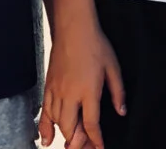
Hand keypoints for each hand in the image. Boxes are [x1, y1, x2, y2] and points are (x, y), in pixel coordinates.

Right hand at [38, 22, 125, 148]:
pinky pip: (44, 112)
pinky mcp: (48, 86)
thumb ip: (118, 92)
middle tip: (86, 148)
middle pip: (70, 128)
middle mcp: (70, 94)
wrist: (73, 29)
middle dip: (78, 143)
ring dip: (64, 136)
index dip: (96, 139)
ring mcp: (56, 91)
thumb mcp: (113, 67)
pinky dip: (45, 128)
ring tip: (72, 145)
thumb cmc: (95, 45)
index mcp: (88, 90)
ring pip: (57, 122)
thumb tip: (121, 111)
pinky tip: (47, 139)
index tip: (99, 147)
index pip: (91, 123)